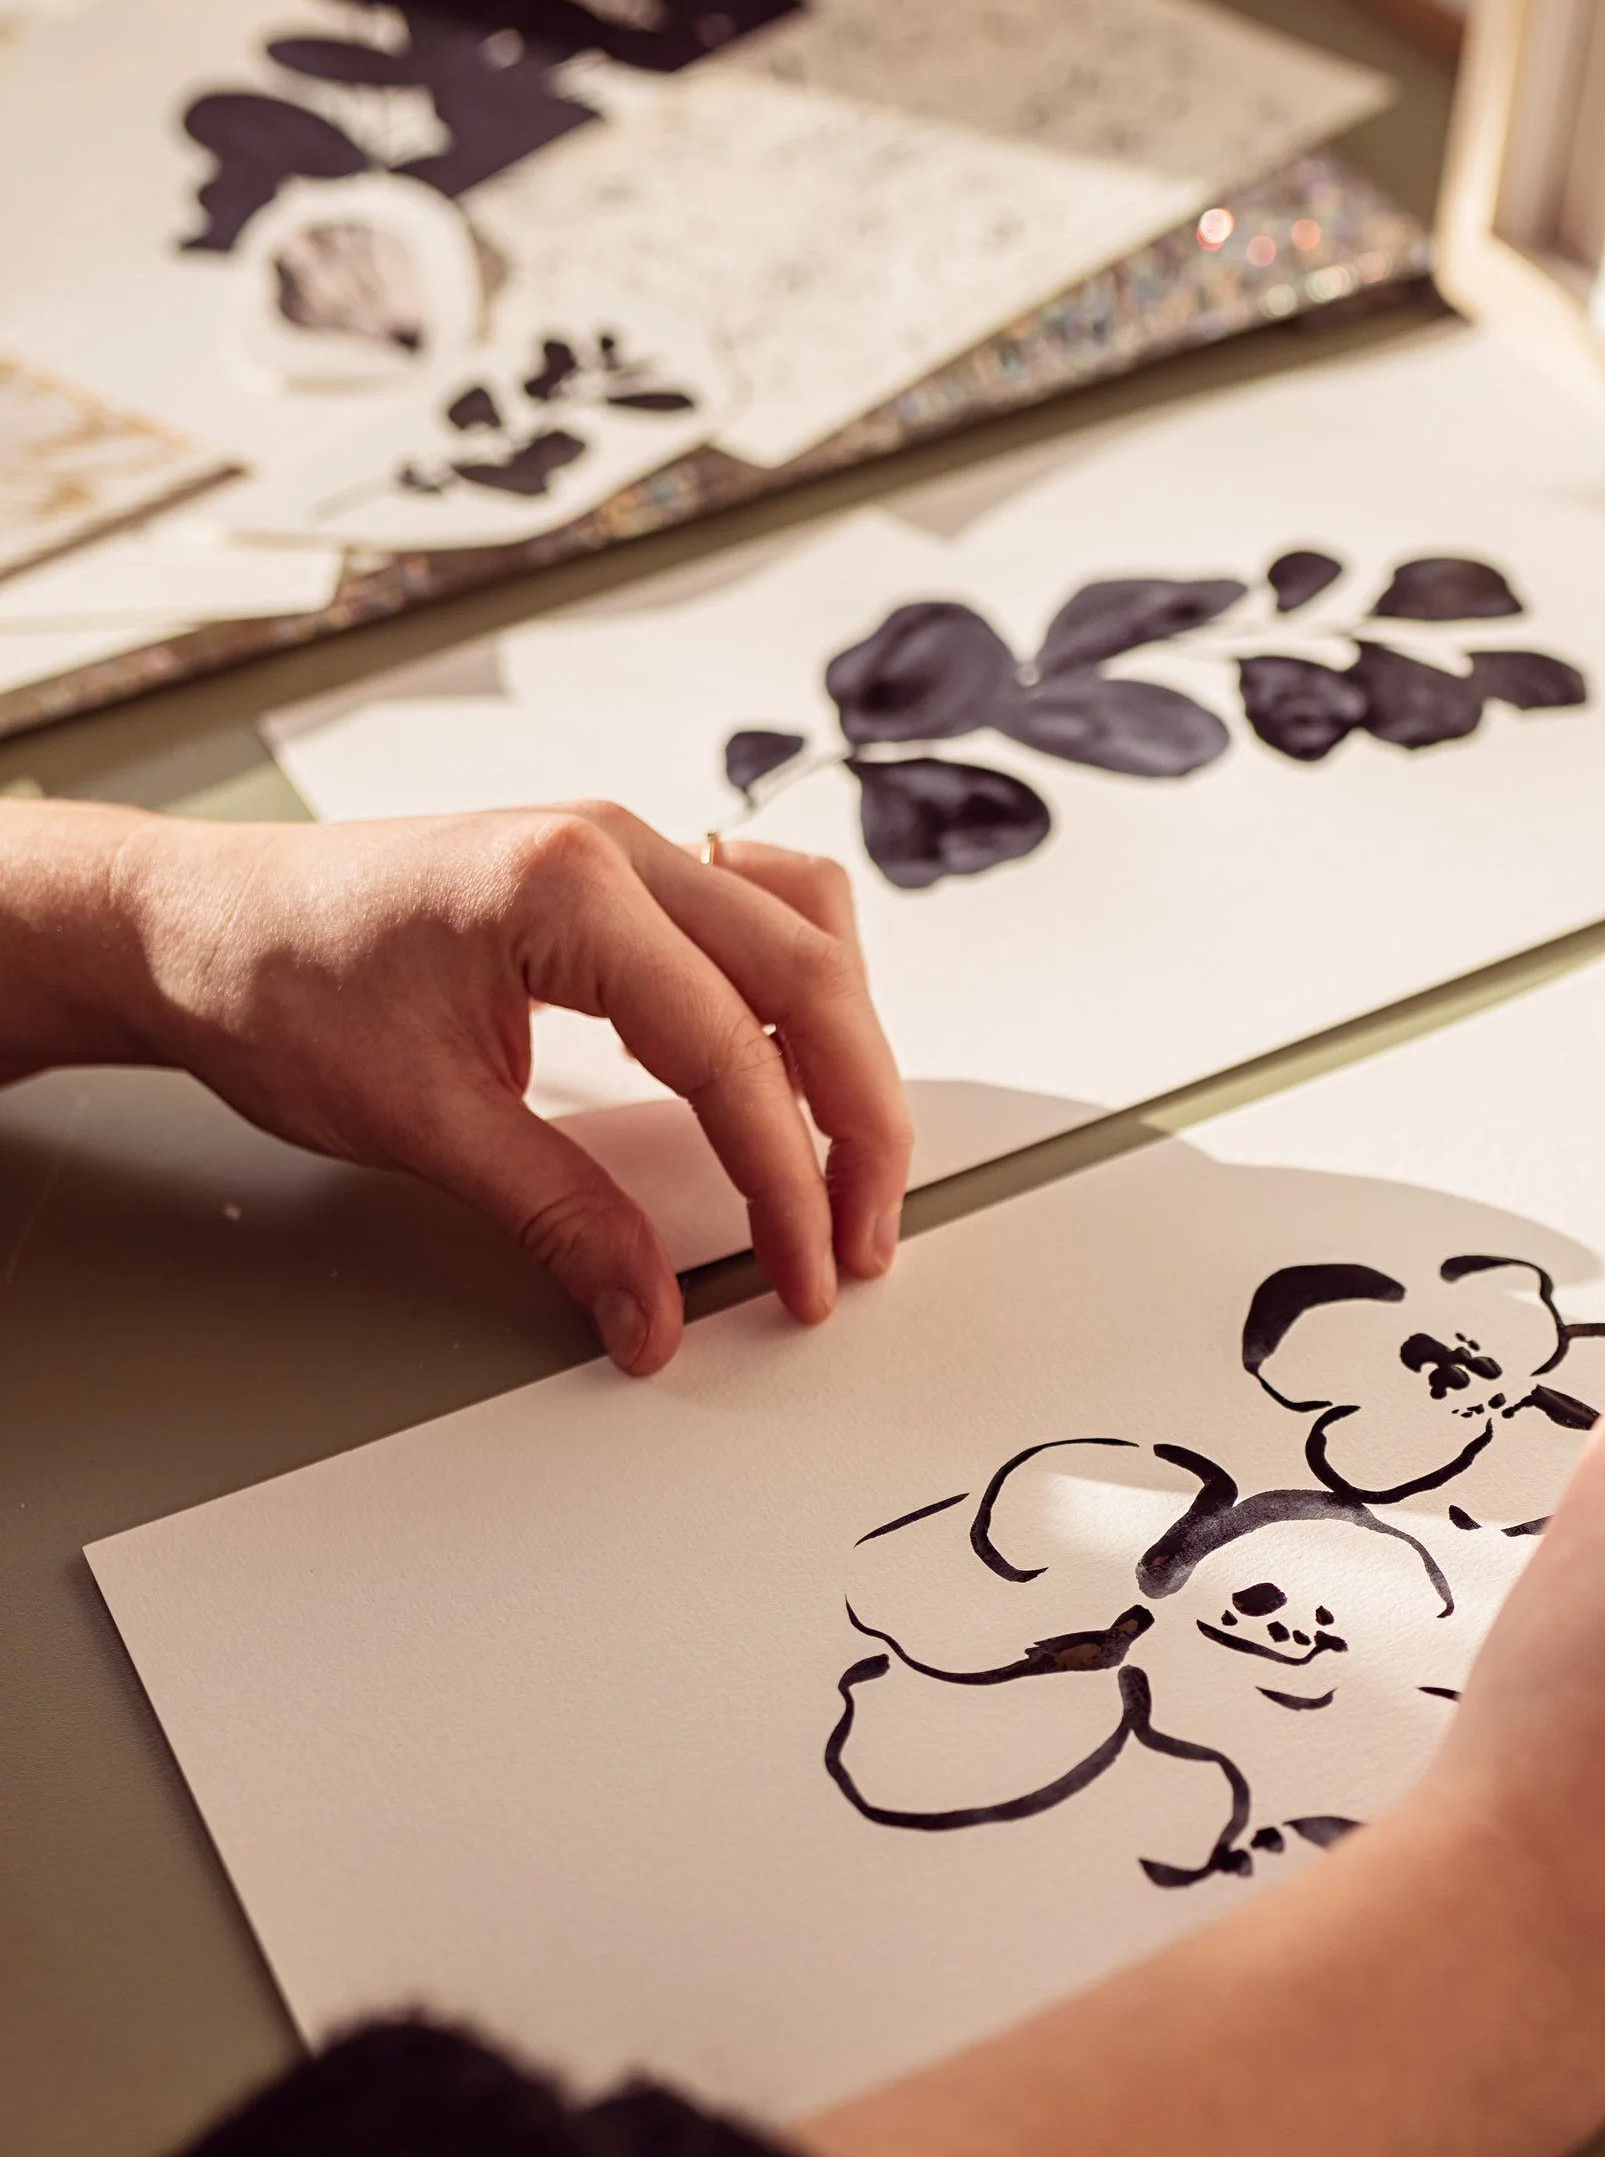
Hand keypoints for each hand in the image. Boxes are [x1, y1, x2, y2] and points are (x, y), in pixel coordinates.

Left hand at [59, 801, 911, 1370]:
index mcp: (565, 886)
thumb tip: (649, 1309)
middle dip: (857, 1125)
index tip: (800, 1269)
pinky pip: (761, 917)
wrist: (191, 923)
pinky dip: (803, 999)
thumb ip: (560, 1216)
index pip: (730, 1049)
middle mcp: (615, 846)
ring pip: (808, 934)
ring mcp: (623, 850)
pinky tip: (800, 1065)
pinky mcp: (615, 878)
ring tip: (851, 1165)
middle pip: (810, 980)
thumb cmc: (272, 981)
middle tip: (860, 1239)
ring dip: (848, 1052)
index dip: (785, 1179)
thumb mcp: (420, 1122)